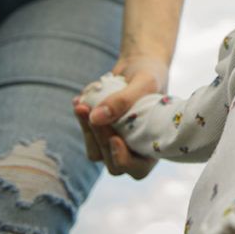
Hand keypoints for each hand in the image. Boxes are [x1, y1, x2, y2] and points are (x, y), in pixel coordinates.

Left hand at [73, 57, 166, 178]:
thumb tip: (95, 118)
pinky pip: (87, 136)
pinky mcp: (103, 133)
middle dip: (101, 140)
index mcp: (155, 145)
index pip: (138, 169)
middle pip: (113, 163)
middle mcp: (136, 149)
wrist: (138, 63)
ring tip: (82, 105)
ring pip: (96, 152)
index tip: (115, 138)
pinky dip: (81, 120)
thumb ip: (123, 100)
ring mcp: (118, 143)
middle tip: (92, 111)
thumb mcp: (144, 82)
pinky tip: (79, 101)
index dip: (125, 160)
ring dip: (87, 131)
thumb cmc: (150, 74)